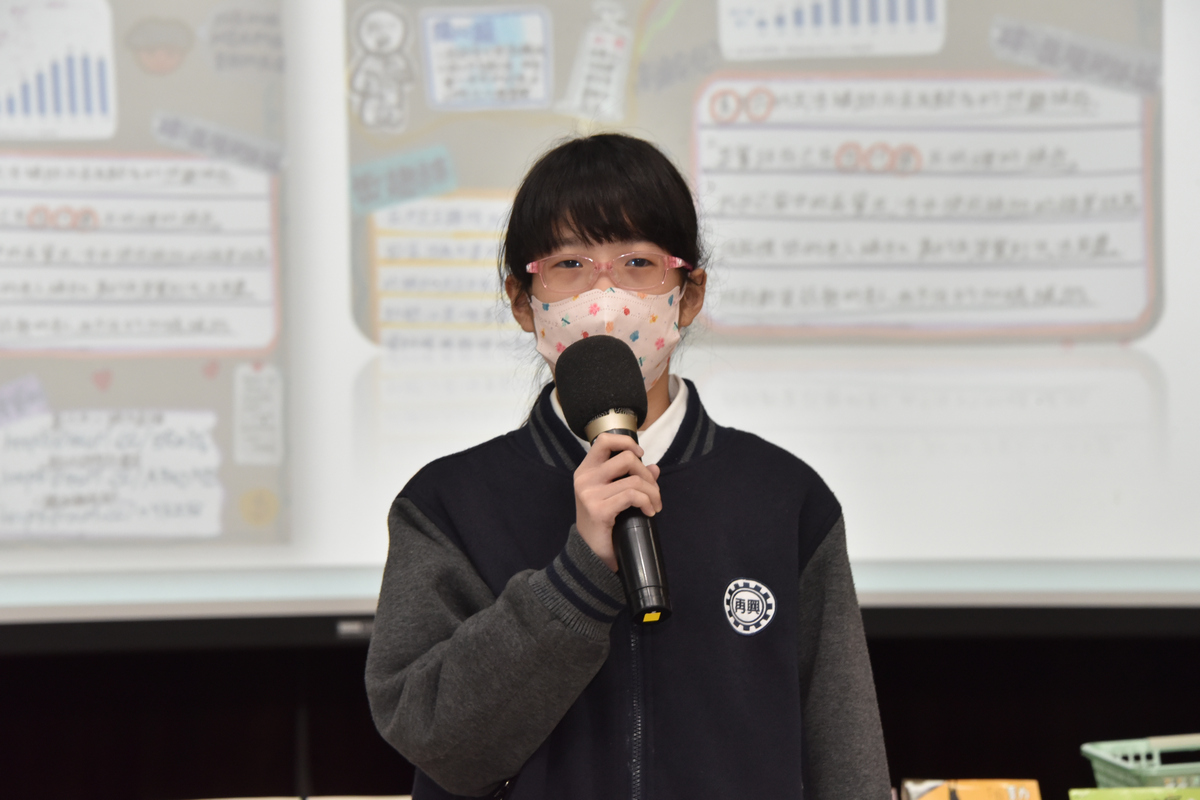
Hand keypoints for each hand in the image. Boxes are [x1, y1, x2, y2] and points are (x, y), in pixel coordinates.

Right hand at [573, 433, 661, 570]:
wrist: (590, 552)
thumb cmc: (603, 522)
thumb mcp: (613, 495)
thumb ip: (631, 478)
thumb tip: (655, 467)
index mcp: (586, 470)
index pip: (604, 440)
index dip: (626, 442)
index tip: (640, 455)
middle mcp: (585, 478)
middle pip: (627, 458)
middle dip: (648, 475)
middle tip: (653, 492)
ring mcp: (590, 494)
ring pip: (635, 480)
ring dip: (653, 493)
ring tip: (655, 505)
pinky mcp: (599, 509)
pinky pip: (633, 496)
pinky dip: (648, 503)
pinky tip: (649, 512)